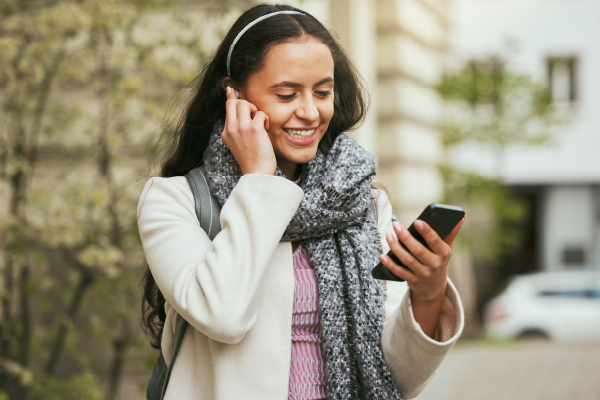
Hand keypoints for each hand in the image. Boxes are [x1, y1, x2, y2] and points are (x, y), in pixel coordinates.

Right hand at [222, 86, 275, 175]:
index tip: (231, 88)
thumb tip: (236, 107)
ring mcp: (241, 128)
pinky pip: (260, 113)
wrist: (257, 173)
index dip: (231, 97)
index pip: (227, 107)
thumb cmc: (252, 158)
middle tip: (254, 117)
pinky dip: (266, 119)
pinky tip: (266, 129)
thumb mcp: (238, 142)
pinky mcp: (254, 129)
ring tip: (260, 122)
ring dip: (255, 109)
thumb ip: (237, 126)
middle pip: (235, 102)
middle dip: (247, 104)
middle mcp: (231, 129)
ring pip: (245, 103)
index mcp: (226, 132)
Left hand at [379, 218, 464, 337]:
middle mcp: (434, 265)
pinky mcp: (412, 281)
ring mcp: (423, 274)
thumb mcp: (447, 248)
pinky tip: (383, 256)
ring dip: (396, 248)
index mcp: (443, 253)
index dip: (427, 231)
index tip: (417, 221)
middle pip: (418, 250)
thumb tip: (461, 217)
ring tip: (388, 235)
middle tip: (395, 225)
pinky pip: (400, 272)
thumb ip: (451, 233)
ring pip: (408, 260)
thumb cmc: (439, 261)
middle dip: (406, 237)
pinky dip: (390, 265)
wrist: (434, 288)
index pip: (435, 241)